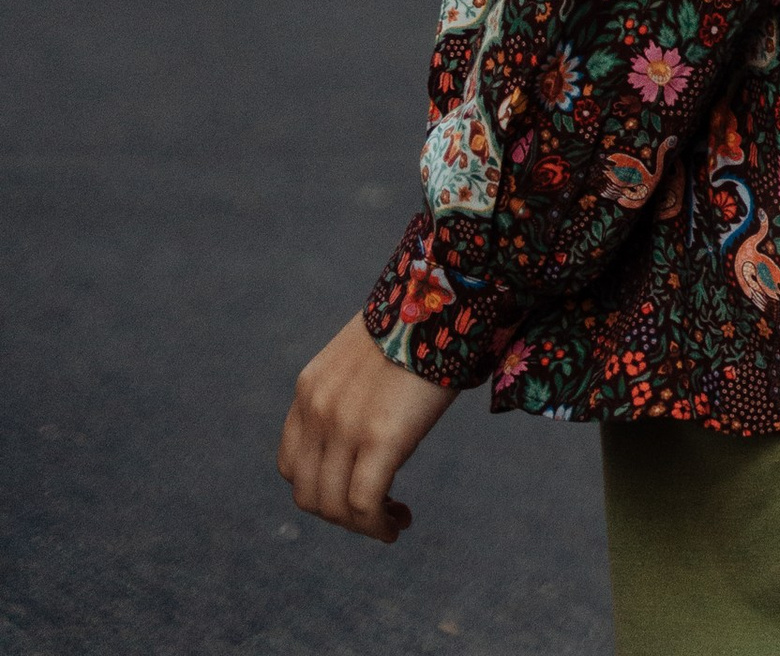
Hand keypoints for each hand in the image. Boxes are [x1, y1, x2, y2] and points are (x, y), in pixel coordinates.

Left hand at [277, 314, 458, 543]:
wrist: (444, 295)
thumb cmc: (418, 324)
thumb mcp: (364, 357)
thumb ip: (351, 392)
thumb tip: (371, 422)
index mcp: (310, 388)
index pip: (292, 464)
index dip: (319, 489)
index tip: (352, 492)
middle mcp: (317, 409)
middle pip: (309, 494)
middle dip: (340, 514)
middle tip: (376, 513)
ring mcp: (344, 426)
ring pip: (335, 507)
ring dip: (362, 525)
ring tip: (392, 521)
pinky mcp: (379, 438)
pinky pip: (365, 505)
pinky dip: (378, 526)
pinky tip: (398, 524)